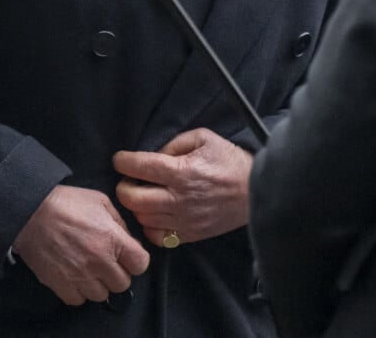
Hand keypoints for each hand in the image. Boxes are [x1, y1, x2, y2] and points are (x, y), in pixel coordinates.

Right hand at [12, 185, 149, 305]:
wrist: (32, 213)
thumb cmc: (67, 202)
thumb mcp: (100, 201)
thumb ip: (119, 222)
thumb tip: (128, 239)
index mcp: (112, 239)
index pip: (141, 264)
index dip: (136, 258)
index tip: (128, 254)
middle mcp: (99, 262)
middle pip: (123, 283)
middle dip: (118, 272)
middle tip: (107, 259)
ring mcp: (80, 277)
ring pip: (102, 295)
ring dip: (99, 283)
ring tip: (89, 267)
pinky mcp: (62, 286)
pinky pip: (79, 300)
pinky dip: (80, 290)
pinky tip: (75, 274)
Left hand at [113, 128, 252, 246]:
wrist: (255, 189)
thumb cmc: (228, 160)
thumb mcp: (203, 137)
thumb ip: (174, 144)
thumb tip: (153, 156)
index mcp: (182, 172)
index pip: (140, 167)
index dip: (123, 161)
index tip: (119, 159)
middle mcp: (179, 199)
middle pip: (134, 199)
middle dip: (123, 187)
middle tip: (128, 179)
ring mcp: (184, 221)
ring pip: (143, 218)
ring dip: (135, 206)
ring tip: (141, 194)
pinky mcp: (190, 235)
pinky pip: (158, 237)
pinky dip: (150, 225)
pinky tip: (154, 213)